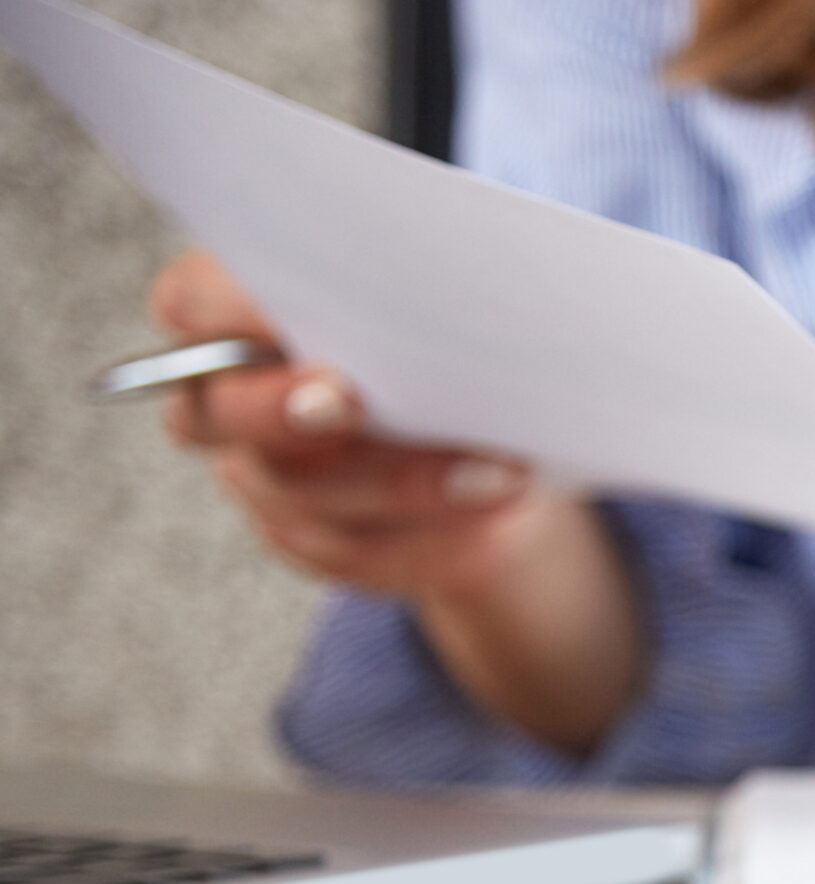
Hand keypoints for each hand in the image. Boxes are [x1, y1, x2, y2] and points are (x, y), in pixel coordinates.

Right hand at [147, 249, 640, 751]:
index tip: (292, 316)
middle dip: (287, 409)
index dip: (231, 314)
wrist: (484, 422)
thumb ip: (410, 283)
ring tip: (498, 471)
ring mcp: (262, 478)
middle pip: (227, 414)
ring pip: (303, 497)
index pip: (193, 304)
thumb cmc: (443, 324)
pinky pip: (357, 552)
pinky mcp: (315, 540)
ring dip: (405, 486)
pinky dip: (432, 536)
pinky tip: (495, 515)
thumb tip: (457, 276)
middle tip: (353, 403)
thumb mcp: (435, 287)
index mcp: (230, 310)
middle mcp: (226, 398)